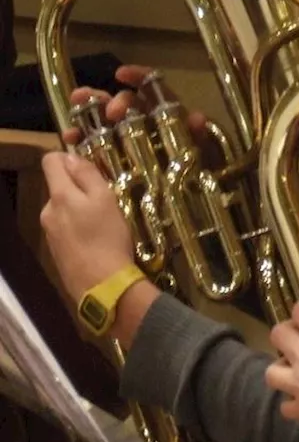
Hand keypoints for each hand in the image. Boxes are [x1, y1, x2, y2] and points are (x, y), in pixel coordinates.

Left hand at [40, 152, 135, 298]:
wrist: (102, 285)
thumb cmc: (108, 238)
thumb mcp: (106, 199)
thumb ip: (87, 175)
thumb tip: (71, 157)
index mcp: (59, 195)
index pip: (50, 161)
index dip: (67, 156)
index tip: (87, 163)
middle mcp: (48, 210)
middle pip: (59, 187)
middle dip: (80, 188)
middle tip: (106, 200)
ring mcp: (50, 232)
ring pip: (64, 209)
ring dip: (81, 210)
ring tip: (105, 224)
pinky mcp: (57, 250)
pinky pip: (67, 229)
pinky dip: (80, 229)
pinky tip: (97, 241)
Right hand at [63, 65, 210, 158]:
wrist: (187, 198)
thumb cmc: (197, 170)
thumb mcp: (201, 152)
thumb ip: (197, 134)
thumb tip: (197, 117)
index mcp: (165, 114)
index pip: (152, 88)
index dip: (138, 77)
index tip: (120, 74)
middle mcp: (142, 121)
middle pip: (124, 102)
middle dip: (113, 100)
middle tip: (111, 113)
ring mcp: (124, 137)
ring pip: (103, 116)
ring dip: (88, 107)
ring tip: (76, 102)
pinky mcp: (110, 155)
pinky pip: (92, 142)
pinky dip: (80, 137)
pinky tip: (71, 136)